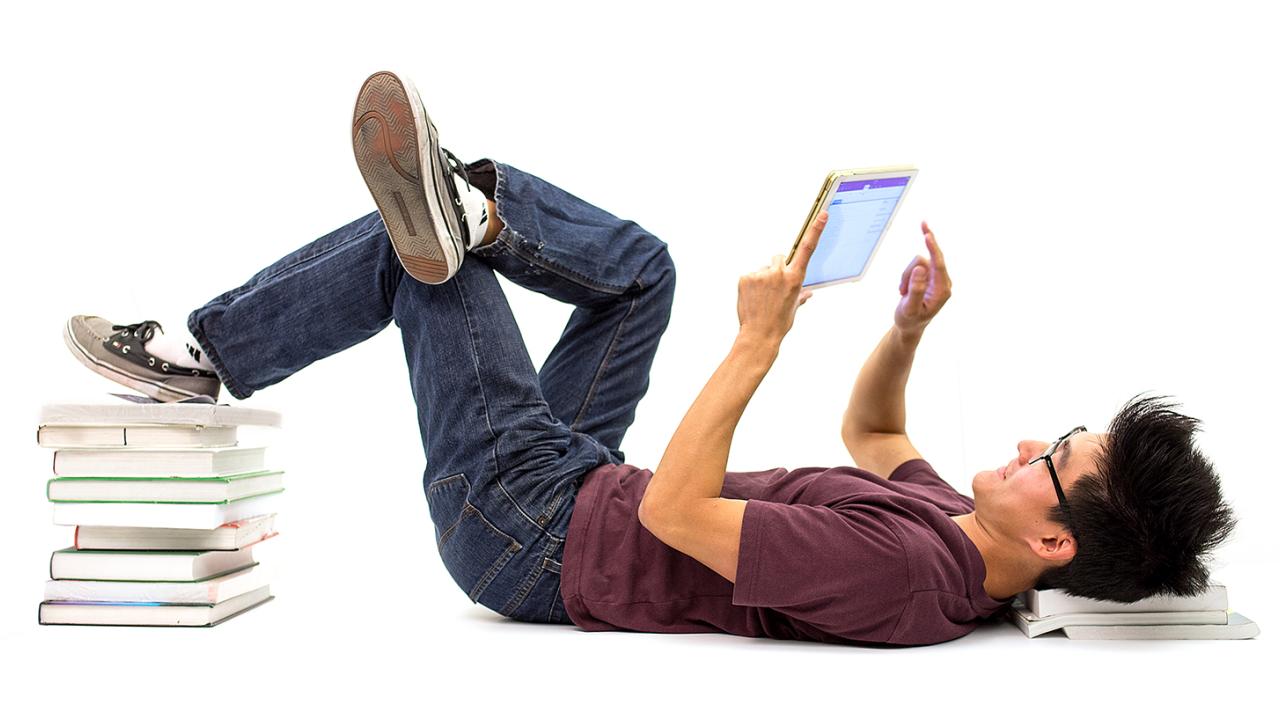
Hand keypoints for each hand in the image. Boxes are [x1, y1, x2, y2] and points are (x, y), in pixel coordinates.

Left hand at [736, 211, 825, 345]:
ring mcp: (761, 274)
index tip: (822, 214)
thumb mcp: (793, 308)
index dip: (816, 230)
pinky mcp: (746, 278)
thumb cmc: (779, 323)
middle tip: (773, 288)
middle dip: (777, 268)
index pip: (807, 249)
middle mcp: (779, 273)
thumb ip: (800, 296)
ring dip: (763, 278)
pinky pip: (750, 275)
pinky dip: (750, 284)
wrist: (759, 335)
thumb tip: (808, 294)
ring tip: (761, 297)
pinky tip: (752, 297)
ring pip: (763, 268)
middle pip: (778, 258)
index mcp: (795, 278)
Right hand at [894, 221, 951, 336]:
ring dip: (906, 275)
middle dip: (910, 270)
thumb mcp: (909, 308)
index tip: (928, 235)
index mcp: (943, 291)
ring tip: (902, 292)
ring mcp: (936, 278)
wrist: (909, 327)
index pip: (938, 264)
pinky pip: (915, 266)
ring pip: (917, 262)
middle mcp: (942, 282)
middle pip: (925, 261)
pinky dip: (906, 276)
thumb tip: (920, 268)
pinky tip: (905, 290)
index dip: (933, 248)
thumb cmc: (910, 320)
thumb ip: (916, 289)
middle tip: (915, 248)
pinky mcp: (929, 276)